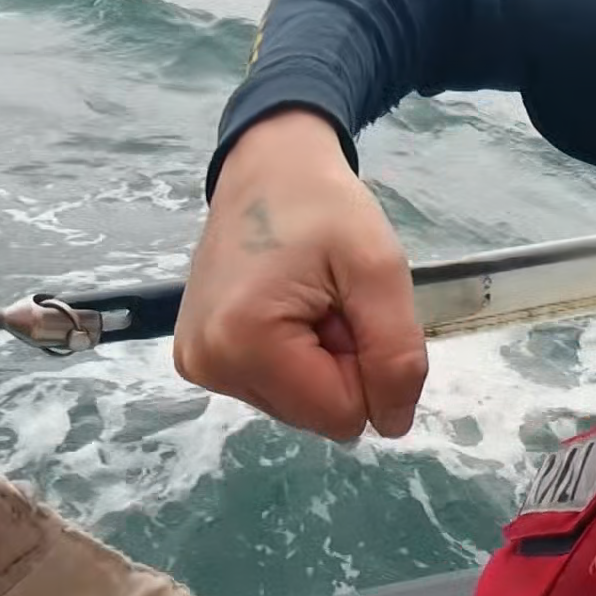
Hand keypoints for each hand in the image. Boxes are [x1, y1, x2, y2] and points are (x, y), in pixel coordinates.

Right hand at [176, 109, 426, 440]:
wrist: (269, 169)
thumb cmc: (326, 209)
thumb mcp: (380, 271)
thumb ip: (396, 353)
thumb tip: (392, 426)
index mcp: (243, 342)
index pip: (342, 415)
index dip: (367, 369)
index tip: (351, 309)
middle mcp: (208, 364)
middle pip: (318, 414)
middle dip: (342, 364)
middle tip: (331, 302)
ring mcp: (199, 364)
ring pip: (300, 405)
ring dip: (322, 361)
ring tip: (310, 300)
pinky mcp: (200, 359)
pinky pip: (277, 388)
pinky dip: (297, 357)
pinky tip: (290, 308)